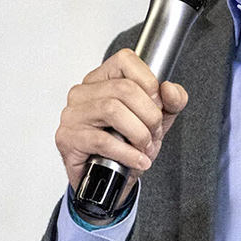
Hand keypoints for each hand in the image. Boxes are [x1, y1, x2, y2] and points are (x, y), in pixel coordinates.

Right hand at [55, 49, 189, 190]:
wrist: (110, 180)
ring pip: (112, 110)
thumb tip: (169, 89)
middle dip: (149, 115)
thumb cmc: (127, 145)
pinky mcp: (68, 137)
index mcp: (102, 78)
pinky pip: (102, 140)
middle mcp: (83, 92)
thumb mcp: (157, 120)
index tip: (157, 104)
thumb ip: (172, 102)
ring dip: (138, 133)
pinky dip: (127, 153)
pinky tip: (137, 160)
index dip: (149, 82)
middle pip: (124, 89)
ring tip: (145, 147)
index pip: (126, 60)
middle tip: (154, 133)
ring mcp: (73, 114)